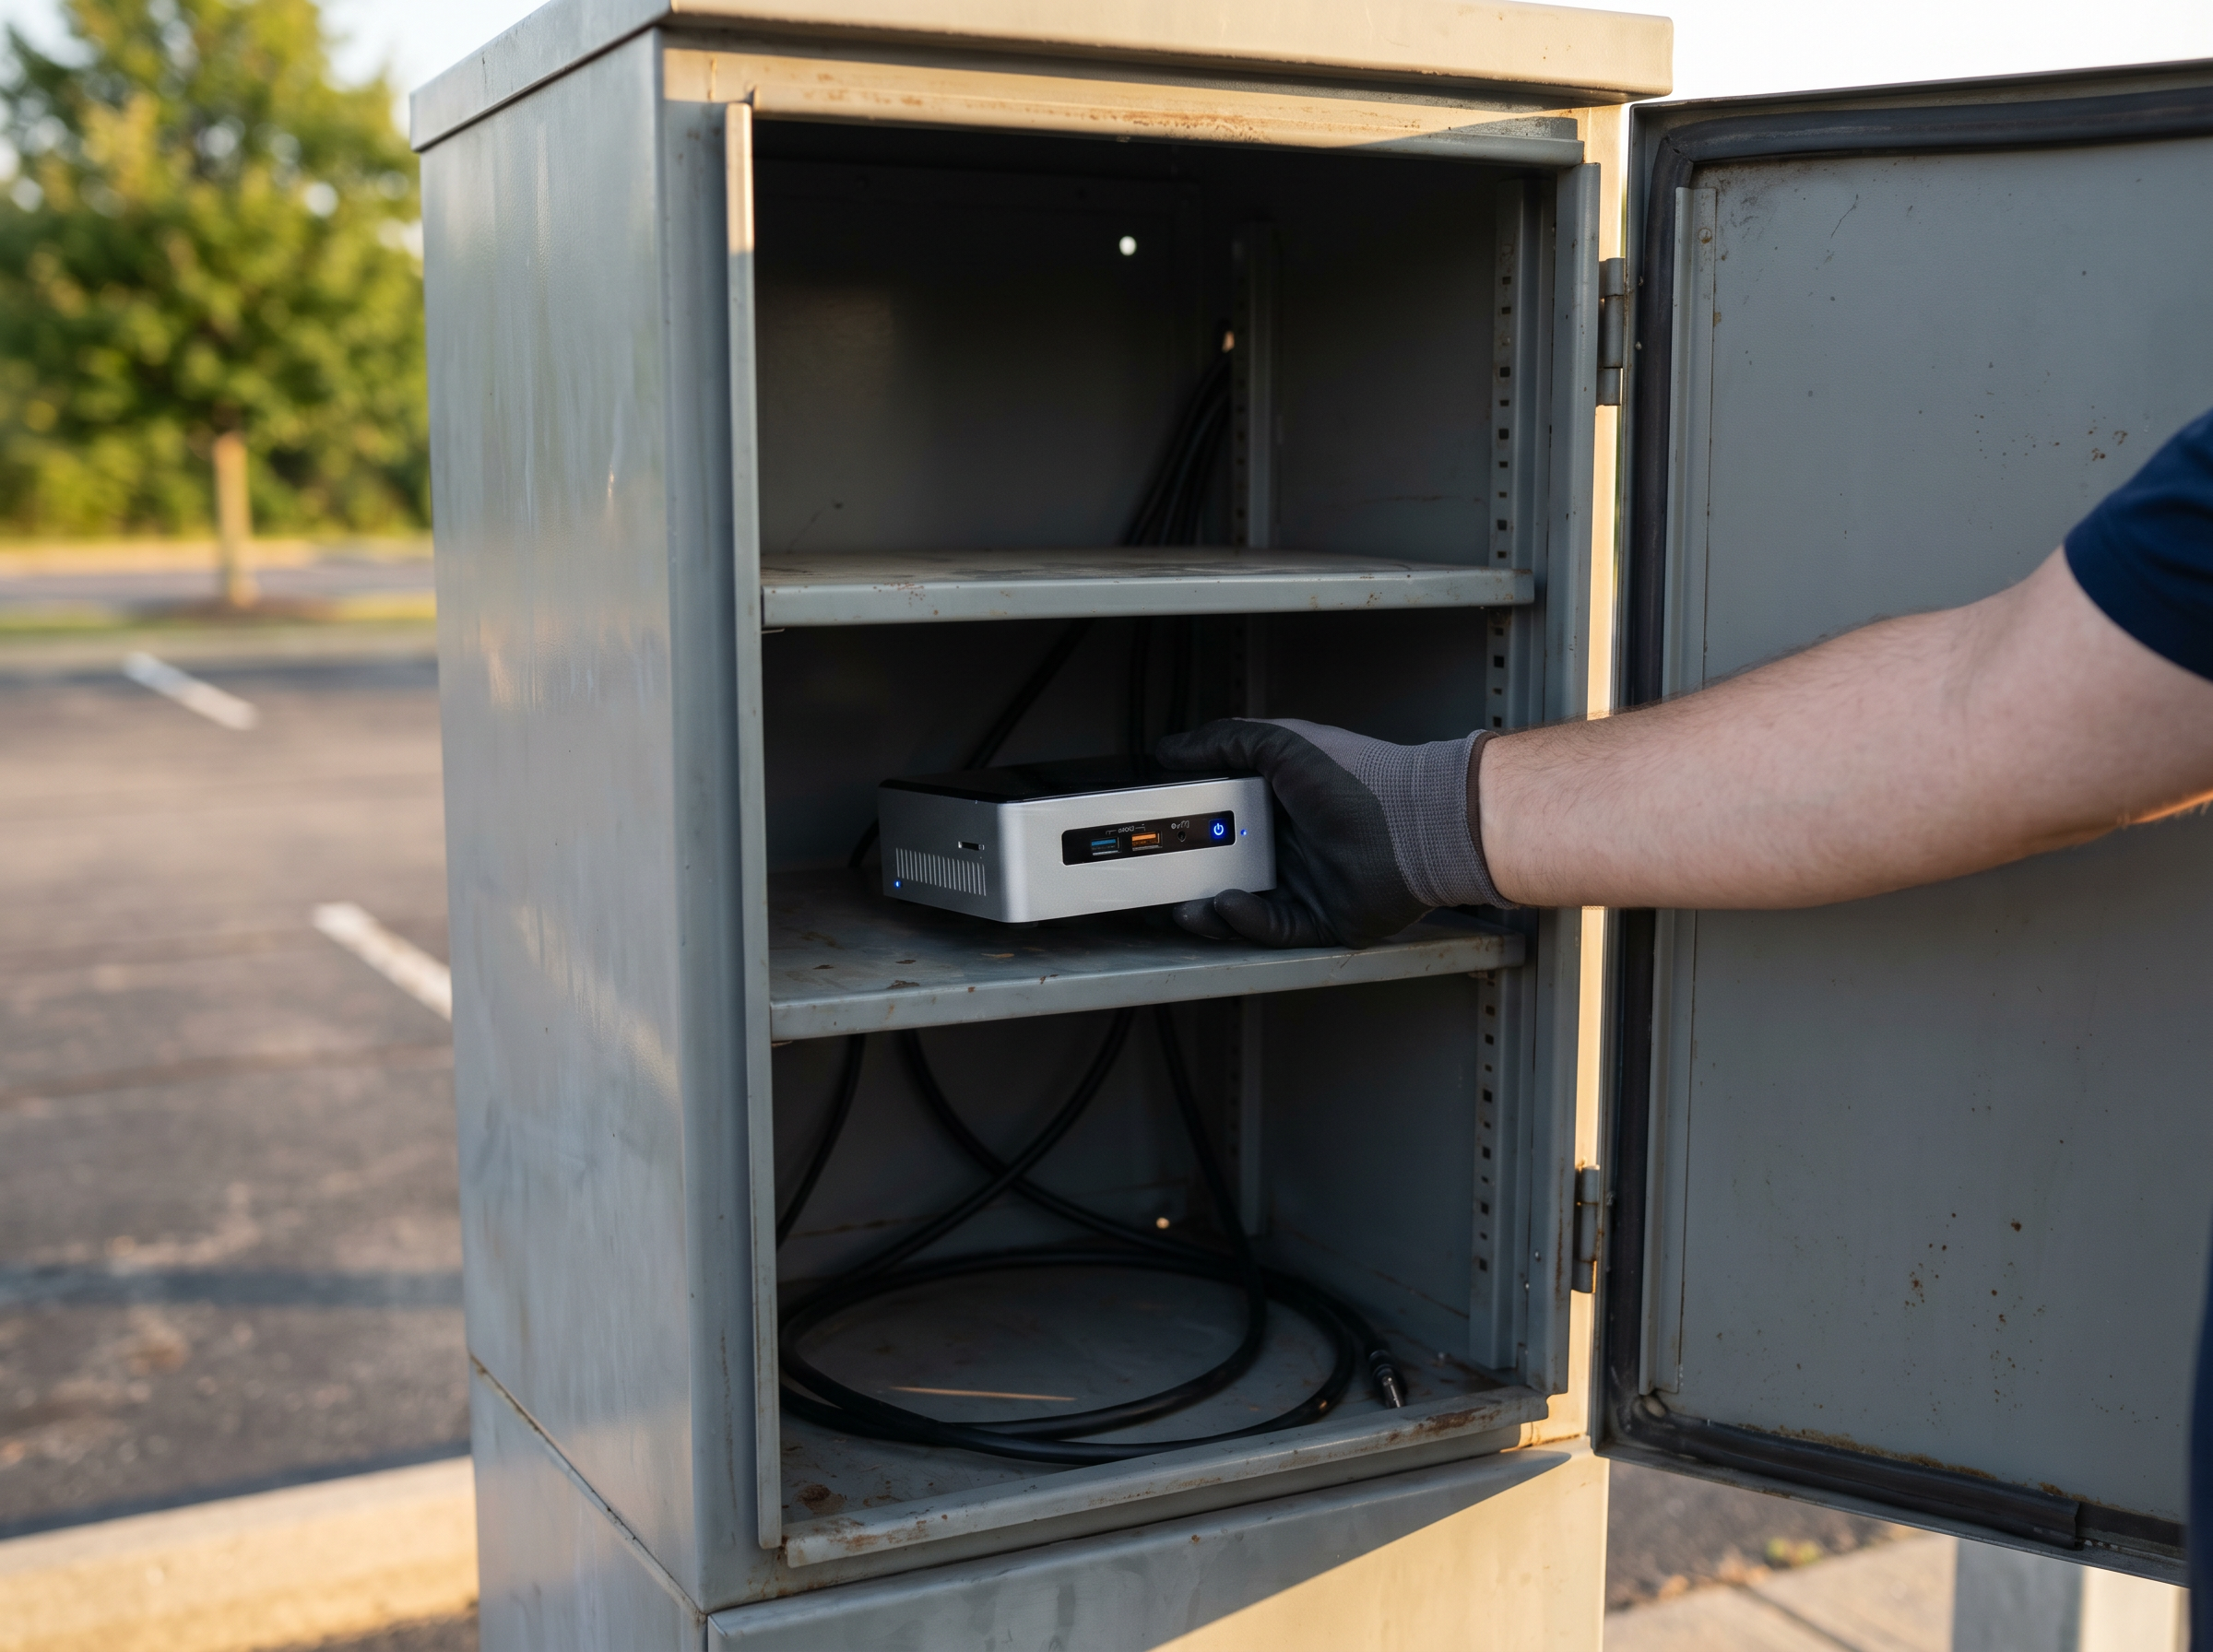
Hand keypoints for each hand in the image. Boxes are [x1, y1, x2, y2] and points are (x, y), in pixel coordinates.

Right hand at [1154, 718, 1510, 947]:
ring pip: (1243, 905)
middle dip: (1191, 875)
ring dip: (1211, 907)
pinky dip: (1246, 920)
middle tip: (1161, 878)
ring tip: (1186, 904)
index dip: (1189, 823)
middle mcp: (1291, 842)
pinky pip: (1273, 928)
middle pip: (1225, 865)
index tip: (1161, 828)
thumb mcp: (1283, 743)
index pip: (1220, 814)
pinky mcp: (1321, 919)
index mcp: (1280, 799)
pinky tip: (1227, 905)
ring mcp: (1306, 882)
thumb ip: (1225, 741)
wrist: (1419, 825)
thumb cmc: (1362, 779)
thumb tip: (1172, 749)